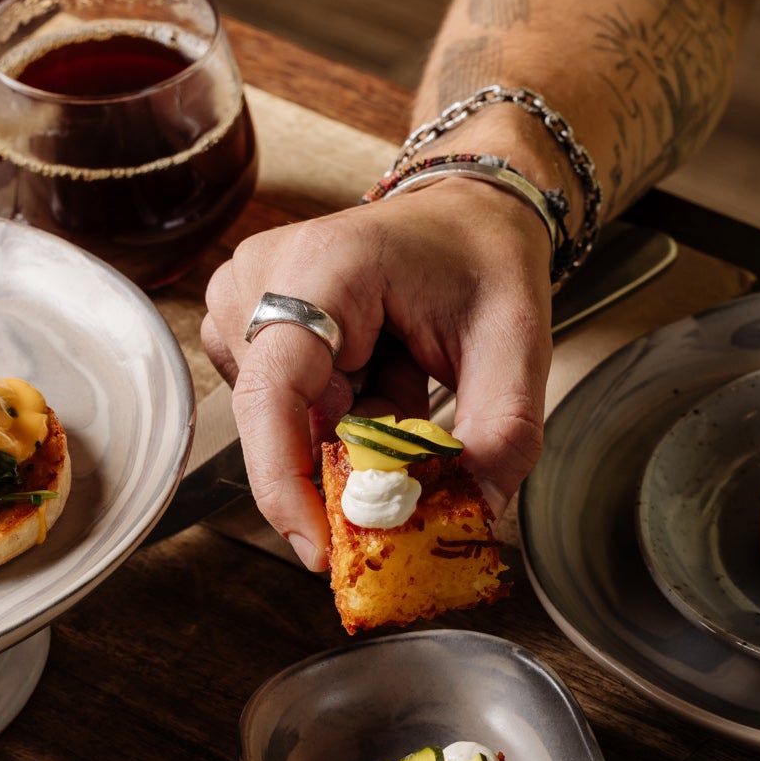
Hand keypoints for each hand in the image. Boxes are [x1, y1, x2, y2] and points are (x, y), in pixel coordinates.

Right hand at [201, 181, 551, 567]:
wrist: (467, 213)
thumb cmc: (483, 261)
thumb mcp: (516, 344)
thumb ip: (501, 433)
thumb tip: (469, 514)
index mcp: (325, 264)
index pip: (274, 390)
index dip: (284, 481)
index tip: (319, 548)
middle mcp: (261, 276)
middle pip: (280, 420)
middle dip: (348, 456)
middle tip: (419, 431)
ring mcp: (243, 298)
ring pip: (285, 422)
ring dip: (353, 426)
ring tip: (405, 370)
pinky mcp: (245, 325)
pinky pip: (285, 409)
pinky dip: (341, 414)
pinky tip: (381, 369)